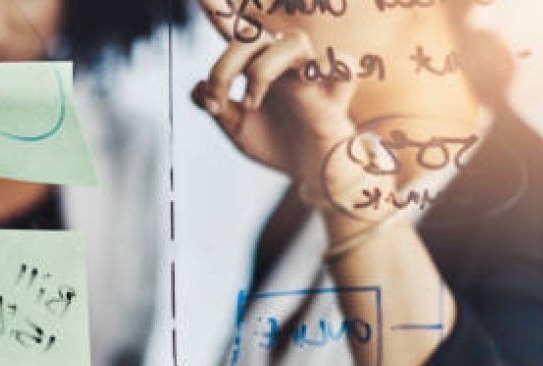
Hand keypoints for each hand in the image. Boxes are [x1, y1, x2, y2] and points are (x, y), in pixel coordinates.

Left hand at [191, 26, 359, 189]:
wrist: (307, 173)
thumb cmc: (276, 144)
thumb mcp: (236, 128)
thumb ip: (217, 107)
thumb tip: (199, 87)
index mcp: (258, 65)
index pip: (236, 32)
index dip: (217, 9)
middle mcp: (284, 63)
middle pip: (254, 37)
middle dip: (225, 66)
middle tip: (217, 102)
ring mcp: (311, 75)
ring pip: (294, 41)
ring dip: (263, 69)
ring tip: (251, 103)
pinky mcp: (336, 93)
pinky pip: (344, 65)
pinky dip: (329, 67)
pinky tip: (310, 80)